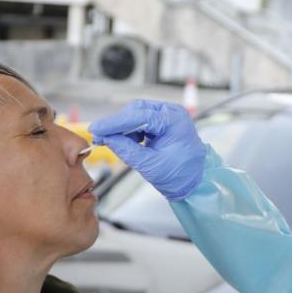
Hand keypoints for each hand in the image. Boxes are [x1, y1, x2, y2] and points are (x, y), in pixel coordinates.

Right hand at [89, 100, 205, 200]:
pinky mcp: (163, 123)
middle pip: (136, 110)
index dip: (115, 122)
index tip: (97, 128)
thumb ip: (126, 150)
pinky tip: (125, 144)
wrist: (194, 181)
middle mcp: (172, 113)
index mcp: (174, 120)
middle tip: (100, 137)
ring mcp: (168, 116)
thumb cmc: (179, 174)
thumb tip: (105, 138)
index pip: (139, 115)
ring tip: (114, 144)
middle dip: (118, 124)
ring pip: (137, 114)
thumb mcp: (149, 164)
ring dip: (123, 129)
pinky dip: (131, 132)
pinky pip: (141, 122)